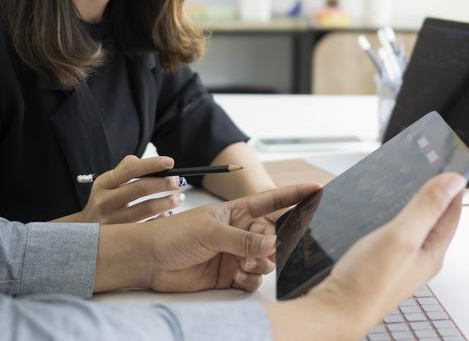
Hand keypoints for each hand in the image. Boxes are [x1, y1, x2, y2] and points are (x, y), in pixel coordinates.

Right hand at [74, 155, 184, 223]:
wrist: (84, 229)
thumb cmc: (104, 199)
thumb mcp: (108, 182)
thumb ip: (127, 169)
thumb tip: (154, 164)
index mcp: (103, 183)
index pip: (130, 169)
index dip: (152, 164)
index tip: (170, 162)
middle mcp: (105, 201)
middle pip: (140, 189)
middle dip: (164, 184)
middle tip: (180, 181)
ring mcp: (111, 221)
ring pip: (145, 210)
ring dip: (166, 203)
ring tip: (179, 198)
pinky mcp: (118, 237)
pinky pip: (146, 228)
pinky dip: (159, 221)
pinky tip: (167, 216)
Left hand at [92, 183, 319, 293]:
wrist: (151, 261)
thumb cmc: (175, 235)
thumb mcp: (211, 230)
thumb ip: (243, 238)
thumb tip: (273, 243)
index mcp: (236, 212)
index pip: (271, 201)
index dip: (294, 195)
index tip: (317, 189)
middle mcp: (239, 232)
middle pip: (273, 236)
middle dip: (272, 244)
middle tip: (260, 252)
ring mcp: (235, 253)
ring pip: (266, 260)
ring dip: (261, 263)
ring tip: (244, 265)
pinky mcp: (229, 275)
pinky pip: (253, 279)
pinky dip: (250, 279)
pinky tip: (238, 277)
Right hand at [266, 173, 466, 340]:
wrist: (336, 310)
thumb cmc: (368, 281)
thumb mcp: (402, 236)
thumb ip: (427, 207)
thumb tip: (454, 180)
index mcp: (433, 253)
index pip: (452, 213)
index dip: (452, 187)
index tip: (448, 164)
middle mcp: (421, 259)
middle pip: (435, 219)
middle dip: (433, 194)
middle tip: (426, 168)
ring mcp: (401, 263)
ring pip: (414, 227)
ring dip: (412, 205)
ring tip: (403, 184)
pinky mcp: (383, 264)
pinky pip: (396, 235)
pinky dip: (394, 218)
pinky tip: (380, 213)